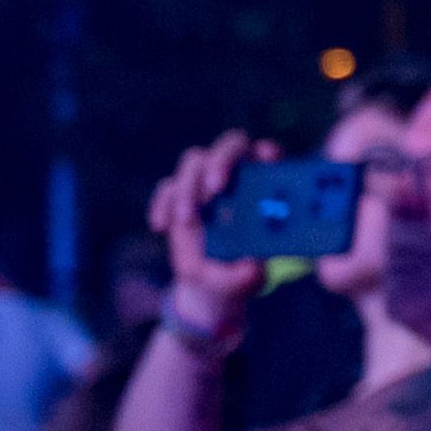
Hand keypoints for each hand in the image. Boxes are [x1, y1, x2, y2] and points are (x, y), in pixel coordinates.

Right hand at [148, 128, 276, 345]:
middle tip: (216, 188)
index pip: (270, 154)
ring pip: (195, 162)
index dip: (267, 153)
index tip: (262, 164)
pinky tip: (160, 226)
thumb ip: (249, 273)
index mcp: (265, 187)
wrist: (213, 284)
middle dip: (222, 161)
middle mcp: (238, 176)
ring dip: (188, 188)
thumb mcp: (246, 279)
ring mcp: (206, 182)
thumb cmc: (239, 274)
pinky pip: (167, 187)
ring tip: (186, 220)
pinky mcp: (180, 196)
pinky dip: (162, 203)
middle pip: (231, 146)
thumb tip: (251, 267)